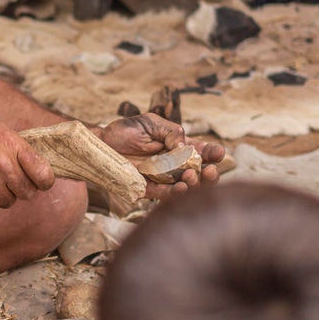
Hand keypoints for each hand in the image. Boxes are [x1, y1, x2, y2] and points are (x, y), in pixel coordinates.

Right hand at [0, 118, 54, 213]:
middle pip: (27, 192)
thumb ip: (20, 148)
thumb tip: (41, 167)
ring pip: (8, 202)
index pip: (43, 173)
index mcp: (12, 145)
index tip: (41, 182)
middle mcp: (2, 164)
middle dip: (21, 188)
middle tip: (10, 181)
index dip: (45, 181)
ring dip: (2, 195)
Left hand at [98, 114, 225, 198]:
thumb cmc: (125, 131)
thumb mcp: (150, 123)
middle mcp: (174, 165)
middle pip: (201, 174)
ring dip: (194, 185)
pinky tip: (181, 187)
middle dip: (210, 174)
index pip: (202, 152)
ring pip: (187, 188)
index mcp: (178, 147)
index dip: (213, 153)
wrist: (99, 144)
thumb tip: (183, 146)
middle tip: (209, 170)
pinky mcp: (149, 190)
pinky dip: (176, 193)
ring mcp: (163, 178)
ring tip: (190, 177)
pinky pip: (167, 196)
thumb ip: (170, 131)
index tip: (218, 153)